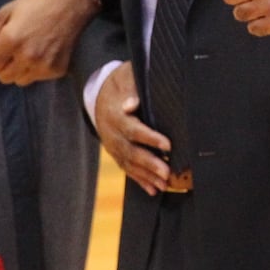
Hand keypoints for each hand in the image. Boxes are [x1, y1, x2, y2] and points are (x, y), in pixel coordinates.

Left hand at [0, 0, 99, 84]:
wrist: (75, 1)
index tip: (3, 44)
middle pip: (3, 77)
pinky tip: (46, 52)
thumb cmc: (37, 2)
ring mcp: (44, 65)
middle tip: (18, 46)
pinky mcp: (58, 69)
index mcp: (11, 40)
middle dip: (6, 64)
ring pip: (20, 81)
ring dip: (21, 69)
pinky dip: (38, 69)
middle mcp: (27, 56)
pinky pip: (38, 79)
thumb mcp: (6, 12)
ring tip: (32, 50)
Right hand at [93, 63, 172, 196]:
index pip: (133, 129)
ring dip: (147, 176)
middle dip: (150, 163)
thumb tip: (132, 103)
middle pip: (131, 151)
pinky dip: (140, 180)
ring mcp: (113, 146)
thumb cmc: (121, 83)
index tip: (168, 144)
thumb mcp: (126, 78)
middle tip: (167, 172)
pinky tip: (153, 190)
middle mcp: (112, 134)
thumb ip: (131, 89)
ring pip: (129, 163)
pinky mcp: (116, 153)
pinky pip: (127, 168)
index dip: (150, 138)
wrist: (100, 94)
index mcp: (115, 116)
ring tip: (164, 185)